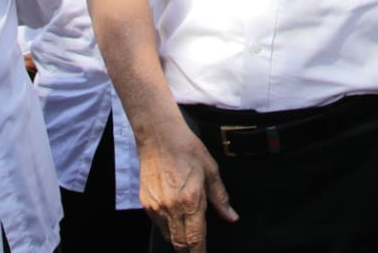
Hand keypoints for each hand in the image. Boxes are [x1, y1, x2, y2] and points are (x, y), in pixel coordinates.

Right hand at [138, 123, 236, 251]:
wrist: (158, 136)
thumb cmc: (186, 148)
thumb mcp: (211, 171)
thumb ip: (221, 198)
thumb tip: (231, 216)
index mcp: (191, 201)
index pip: (196, 240)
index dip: (200, 252)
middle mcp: (172, 208)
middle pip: (180, 244)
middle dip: (190, 249)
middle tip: (199, 247)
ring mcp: (157, 207)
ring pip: (168, 236)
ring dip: (179, 239)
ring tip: (188, 231)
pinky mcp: (146, 203)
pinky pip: (158, 225)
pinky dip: (168, 227)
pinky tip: (175, 216)